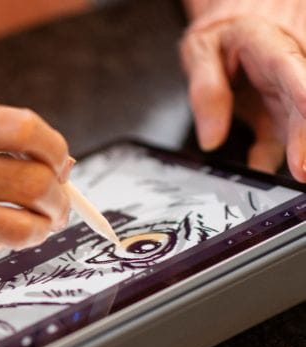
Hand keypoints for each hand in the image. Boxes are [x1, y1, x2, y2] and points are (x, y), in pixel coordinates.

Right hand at [0, 100, 71, 271]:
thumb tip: (58, 163)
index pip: (25, 129)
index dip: (55, 149)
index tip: (60, 162)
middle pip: (35, 176)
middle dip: (60, 196)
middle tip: (58, 203)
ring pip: (27, 217)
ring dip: (46, 224)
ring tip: (41, 224)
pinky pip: (0, 240)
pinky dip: (15, 240)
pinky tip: (6, 235)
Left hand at [181, 17, 305, 179]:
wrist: (237, 22)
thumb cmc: (222, 33)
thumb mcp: (200, 50)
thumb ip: (205, 90)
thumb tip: (210, 139)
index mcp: (267, 44)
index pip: (290, 68)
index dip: (304, 93)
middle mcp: (287, 70)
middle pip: (304, 104)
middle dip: (305, 139)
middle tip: (301, 170)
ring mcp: (287, 95)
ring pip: (299, 126)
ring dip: (298, 153)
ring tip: (296, 175)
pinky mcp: (280, 115)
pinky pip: (277, 143)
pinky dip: (267, 159)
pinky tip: (257, 169)